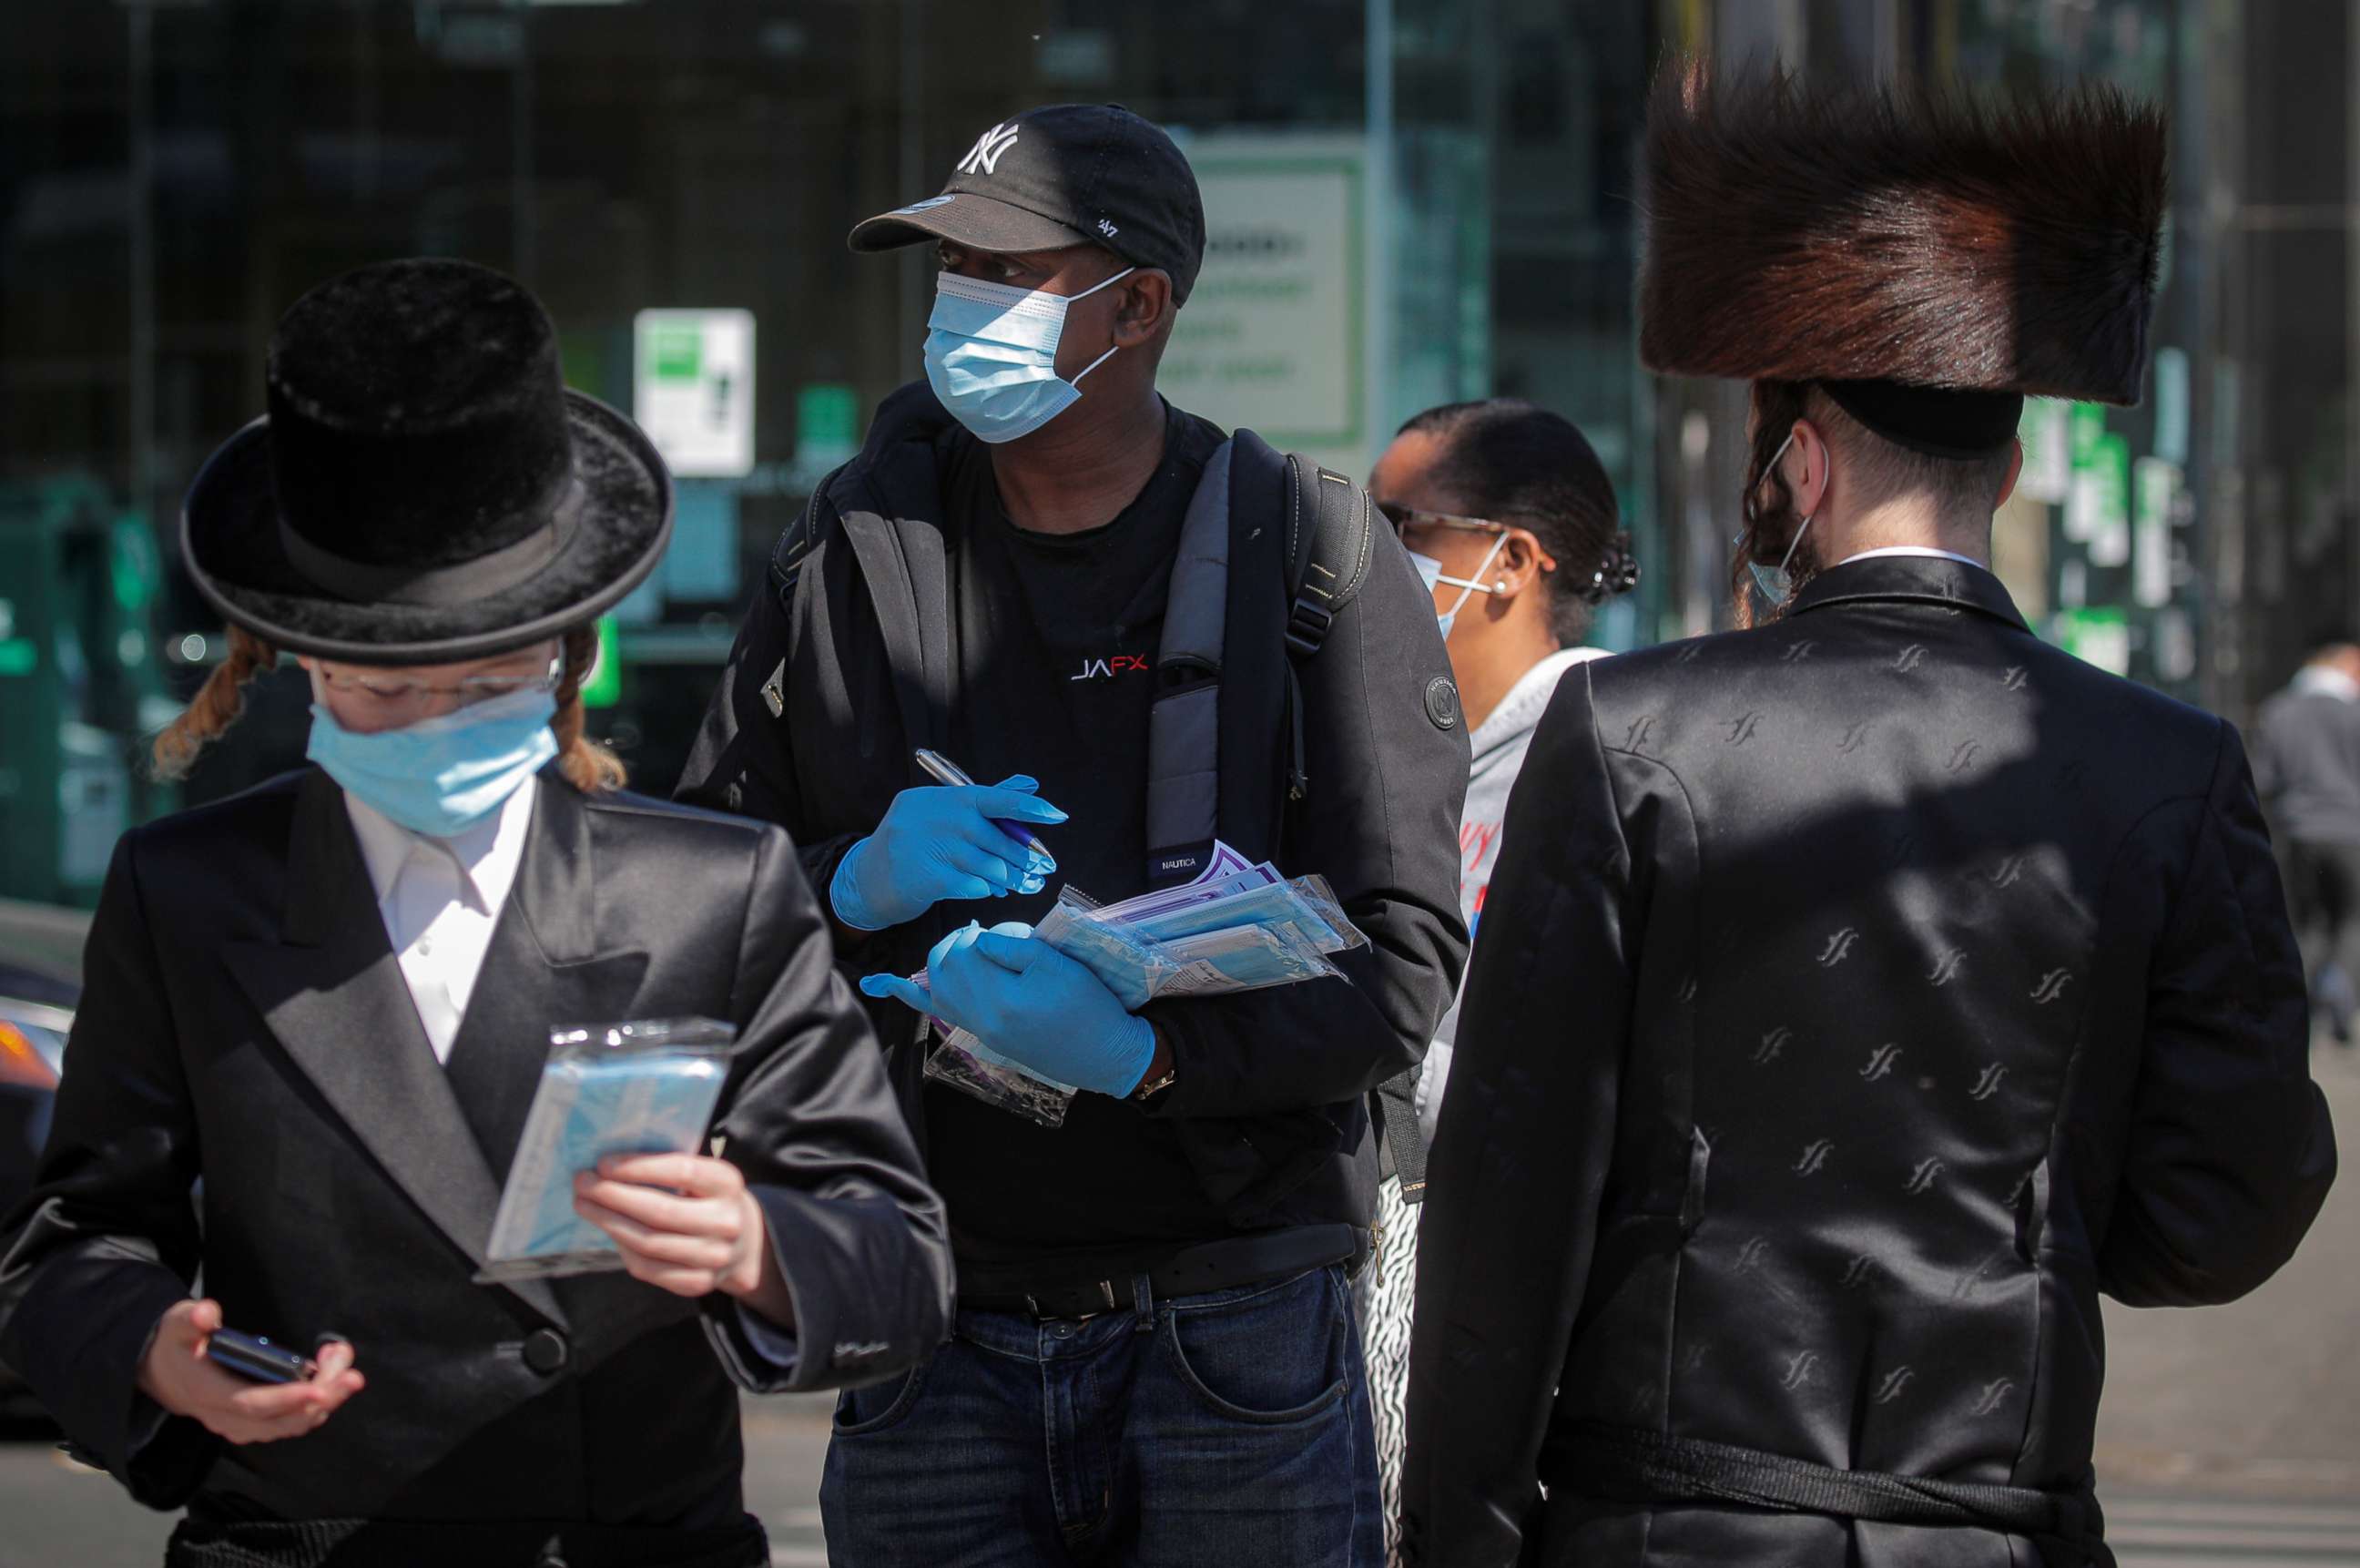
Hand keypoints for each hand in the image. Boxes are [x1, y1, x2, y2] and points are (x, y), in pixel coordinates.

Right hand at [135, 1299, 362, 1444]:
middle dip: (322, 1400)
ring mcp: (241, 1425)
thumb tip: (206, 1313)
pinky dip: (316, 1403)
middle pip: (281, 1420)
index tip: (319, 1387)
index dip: (287, 1398)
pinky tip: (334, 1376)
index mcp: (208, 1392)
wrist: (166, 1376)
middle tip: (353, 1377)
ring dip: (325, 1401)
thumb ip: (191, 1318)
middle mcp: (226, 1417)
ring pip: (290, 1425)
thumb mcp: (178, 1325)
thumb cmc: (180, 1345)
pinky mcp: (255, 1424)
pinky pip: (291, 1422)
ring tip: (347, 1369)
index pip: (251, 1404)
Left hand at [572, 1153, 786, 1320]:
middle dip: (613, 1196)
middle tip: (583, 1183)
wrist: (744, 1243)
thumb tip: (608, 1165)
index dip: (639, 1167)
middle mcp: (726, 1222)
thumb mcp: (704, 1176)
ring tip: (585, 1205)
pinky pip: (648, 1268)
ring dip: (609, 1222)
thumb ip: (669, 1168)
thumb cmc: (709, 1198)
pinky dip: (622, 1248)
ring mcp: (714, 1257)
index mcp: (728, 1184)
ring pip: (648, 1242)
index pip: (682, 1171)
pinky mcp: (697, 1283)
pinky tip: (608, 1230)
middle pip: (660, 1211)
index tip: (603, 1163)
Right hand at [830, 777, 1065, 930]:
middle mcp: (935, 816)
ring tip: (1023, 884)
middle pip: (995, 838)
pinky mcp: (927, 878)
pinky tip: (991, 890)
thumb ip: (985, 800)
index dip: (1028, 807)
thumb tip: (1030, 784)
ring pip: (988, 865)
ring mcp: (928, 847)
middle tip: (1043, 869)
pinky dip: (987, 889)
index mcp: (942, 796)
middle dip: (1024, 856)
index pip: (993, 797)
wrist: (867, 880)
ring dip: (1010, 878)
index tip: (1058, 815)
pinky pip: (973, 885)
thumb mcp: (942, 814)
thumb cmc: (915, 844)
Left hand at [863, 922, 1155, 1096]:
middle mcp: (978, 1017)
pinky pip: (931, 1010)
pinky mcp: (978, 1032)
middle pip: (946, 963)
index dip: (991, 934)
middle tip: (991, 939)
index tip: (1016, 937)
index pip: (971, 948)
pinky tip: (876, 983)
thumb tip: (982, 938)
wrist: (1102, 1054)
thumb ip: (1015, 945)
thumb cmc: (1089, 1006)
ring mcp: (974, 1028)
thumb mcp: (1059, 966)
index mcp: (1000, 999)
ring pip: (936, 982)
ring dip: (946, 958)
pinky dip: (904, 993)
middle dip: (963, 943)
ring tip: (969, 949)